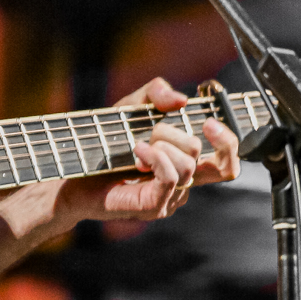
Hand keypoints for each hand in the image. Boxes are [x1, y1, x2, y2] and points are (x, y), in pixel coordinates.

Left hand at [61, 77, 240, 222]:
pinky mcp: (154, 206)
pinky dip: (157, 158)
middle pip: (201, 153)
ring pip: (188, 166)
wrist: (73, 170)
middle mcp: (183, 182)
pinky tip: (138, 151)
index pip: (227, 160)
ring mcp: (170, 197)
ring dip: (162, 145)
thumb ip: (155, 93)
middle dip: (172, 132)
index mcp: (185, 161)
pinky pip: (172, 178)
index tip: (209, 121)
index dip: (227, 140)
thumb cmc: (104, 142)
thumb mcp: (130, 107)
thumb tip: (181, 100)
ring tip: (137, 144)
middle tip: (147, 132)